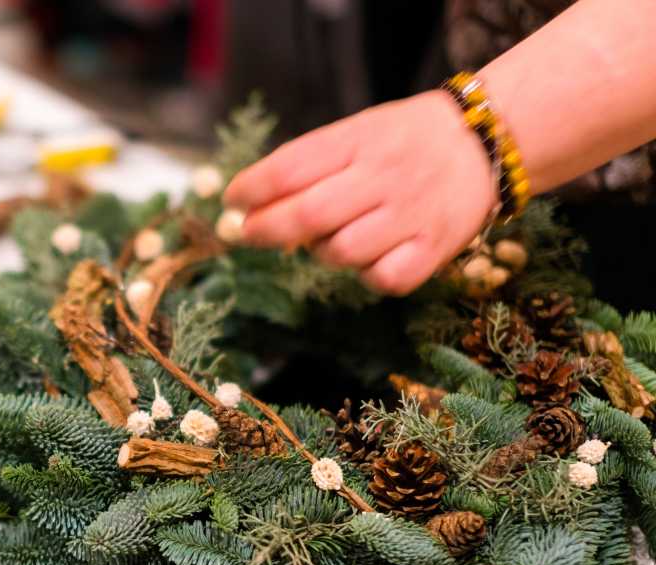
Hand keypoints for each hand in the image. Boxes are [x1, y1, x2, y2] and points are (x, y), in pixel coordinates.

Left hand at [224, 90, 498, 294]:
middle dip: (265, 230)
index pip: (290, 167)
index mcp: (359, 140)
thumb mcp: (356, 132)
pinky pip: (381, 279)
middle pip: (308, 215)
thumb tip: (247, 206)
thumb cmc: (401, 143)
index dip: (251, 189)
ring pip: (340, 253)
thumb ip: (308, 165)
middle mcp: (385, 176)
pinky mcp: (434, 250)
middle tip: (246, 233)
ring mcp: (412, 215)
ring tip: (327, 238)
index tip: (232, 201)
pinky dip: (365, 275)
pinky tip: (368, 257)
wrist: (484, 143)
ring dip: (319, 252)